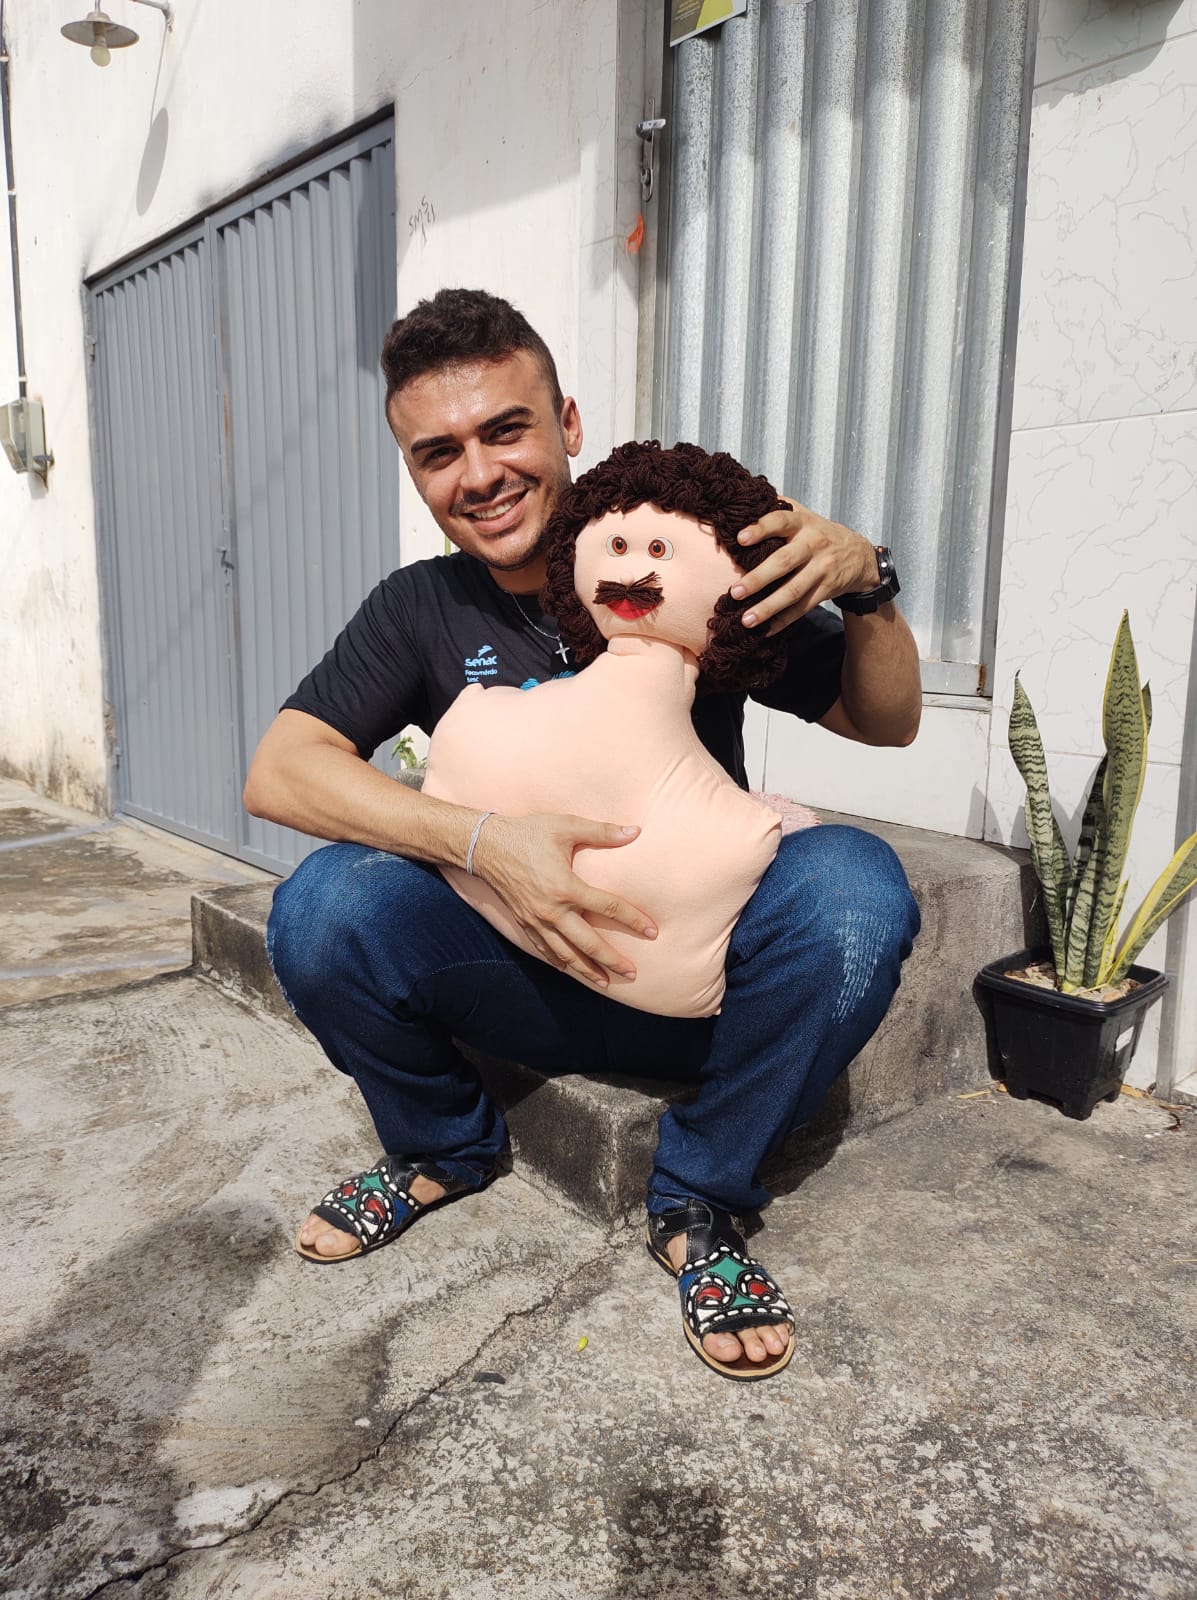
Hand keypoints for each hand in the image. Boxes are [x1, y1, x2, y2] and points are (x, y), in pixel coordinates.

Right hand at [469, 813, 656, 985]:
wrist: (484, 846)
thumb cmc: (527, 833)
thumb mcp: (566, 826)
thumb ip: (602, 831)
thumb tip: (635, 831)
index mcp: (566, 886)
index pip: (608, 907)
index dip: (633, 920)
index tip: (653, 932)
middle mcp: (552, 910)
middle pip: (589, 943)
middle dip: (612, 961)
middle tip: (633, 974)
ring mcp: (536, 919)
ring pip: (566, 953)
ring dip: (587, 970)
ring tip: (606, 982)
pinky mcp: (523, 922)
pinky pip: (543, 948)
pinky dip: (558, 961)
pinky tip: (568, 969)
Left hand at [730, 497, 881, 634]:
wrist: (860, 555)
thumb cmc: (818, 533)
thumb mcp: (804, 515)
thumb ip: (778, 508)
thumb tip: (743, 496)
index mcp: (802, 523)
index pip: (781, 520)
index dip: (761, 528)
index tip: (740, 537)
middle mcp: (813, 544)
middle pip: (784, 562)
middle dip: (758, 578)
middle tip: (735, 592)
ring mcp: (821, 569)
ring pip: (793, 591)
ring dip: (769, 608)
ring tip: (746, 620)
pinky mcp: (827, 589)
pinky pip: (803, 608)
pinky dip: (784, 620)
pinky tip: (766, 631)